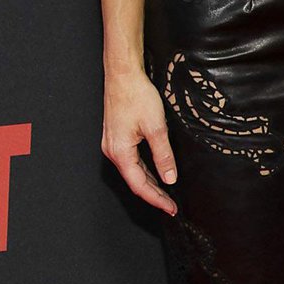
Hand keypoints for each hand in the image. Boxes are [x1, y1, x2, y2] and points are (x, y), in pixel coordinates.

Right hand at [102, 71, 177, 213]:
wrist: (123, 74)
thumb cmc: (136, 96)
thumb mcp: (156, 128)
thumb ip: (163, 156)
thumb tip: (170, 178)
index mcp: (120, 152)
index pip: (140, 185)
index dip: (157, 199)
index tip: (171, 208)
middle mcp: (112, 151)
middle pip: (135, 181)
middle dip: (154, 194)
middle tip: (171, 205)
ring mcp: (113, 144)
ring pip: (133, 172)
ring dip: (149, 183)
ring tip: (166, 194)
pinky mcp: (116, 137)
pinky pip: (131, 161)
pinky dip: (144, 170)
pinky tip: (155, 173)